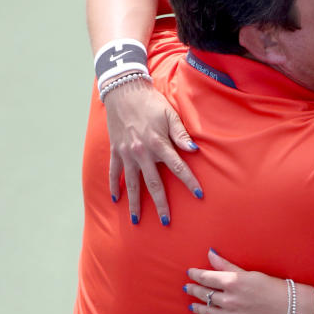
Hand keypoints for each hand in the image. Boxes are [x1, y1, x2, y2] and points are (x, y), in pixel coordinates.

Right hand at [104, 77, 201, 224]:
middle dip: (160, 204)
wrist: (124, 92)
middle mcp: (141, 152)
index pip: (178, 167)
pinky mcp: (115, 151)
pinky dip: (114, 186)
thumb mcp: (170, 115)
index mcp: (158, 143)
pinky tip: (116, 199)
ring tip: (136, 220)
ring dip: (134, 203)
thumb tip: (194, 151)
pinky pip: (114, 173)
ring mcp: (126, 154)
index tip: (199, 195)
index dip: (189, 181)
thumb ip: (181, 134)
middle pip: (153, 184)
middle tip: (165, 221)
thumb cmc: (151, 103)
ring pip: (132, 183)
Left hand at [185, 250, 311, 313]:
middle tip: (188, 287)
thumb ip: (227, 266)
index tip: (190, 272)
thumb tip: (210, 254)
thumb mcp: (250, 273)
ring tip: (193, 303)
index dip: (196, 274)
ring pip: (207, 311)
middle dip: (194, 289)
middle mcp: (230, 300)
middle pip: (203, 293)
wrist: (289, 308)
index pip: (206, 277)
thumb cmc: (272, 287)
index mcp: (234, 282)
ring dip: (198, 306)